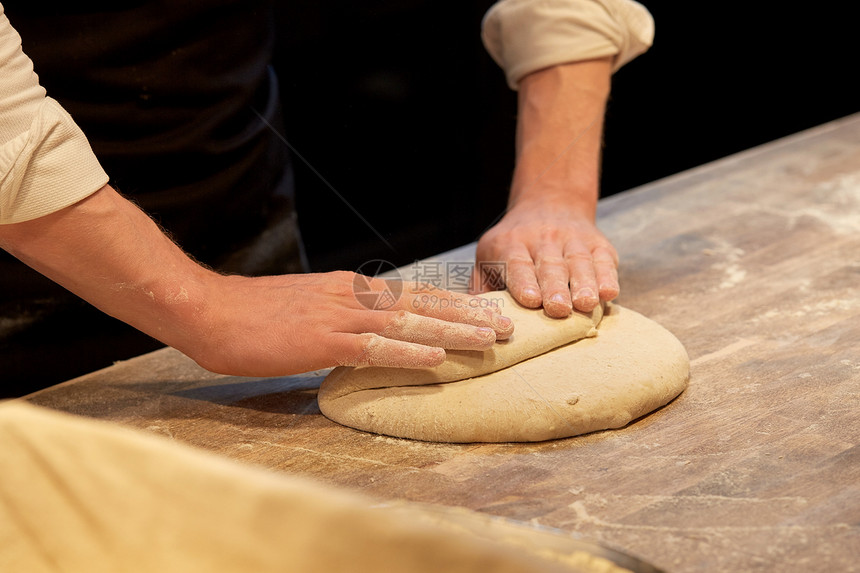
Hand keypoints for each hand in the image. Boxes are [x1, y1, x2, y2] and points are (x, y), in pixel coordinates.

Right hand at [189, 272, 514, 376]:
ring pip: (409, 321)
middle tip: (507, 324)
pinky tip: (437, 358)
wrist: (210, 310)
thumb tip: (366, 336)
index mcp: (349, 288)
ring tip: (490, 339)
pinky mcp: (322, 340)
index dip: (451, 304)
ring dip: (453, 331)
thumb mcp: (306, 310)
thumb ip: (340, 319)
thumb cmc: (253, 315)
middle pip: (422, 303)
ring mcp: (339, 316)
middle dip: (467, 315)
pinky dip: (409, 352)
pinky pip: (374, 347)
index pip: (412, 294)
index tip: (483, 312)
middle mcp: (352, 296)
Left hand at [472, 199, 617, 316]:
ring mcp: (572, 240)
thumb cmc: (512, 247)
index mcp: (510, 244)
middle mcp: (542, 238)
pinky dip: (607, 276)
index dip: (524, 282)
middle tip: (558, 309)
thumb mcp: (489, 257)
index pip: (518, 263)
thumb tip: (473, 316)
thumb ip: (481, 287)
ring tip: (586, 304)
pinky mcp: (598, 244)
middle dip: (555, 288)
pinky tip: (608, 293)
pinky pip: (603, 260)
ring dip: (584, 284)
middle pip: (550, 265)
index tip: (531, 300)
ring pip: (579, 262)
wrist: (549, 204)